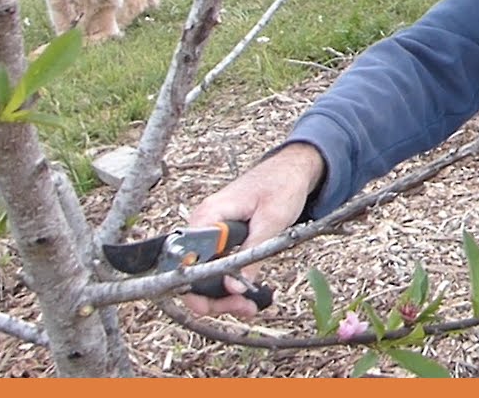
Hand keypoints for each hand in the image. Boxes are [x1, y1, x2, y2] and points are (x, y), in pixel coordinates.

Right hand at [181, 142, 324, 317]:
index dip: (196, 287)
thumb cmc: (282, 186)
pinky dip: (230, 282)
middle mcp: (204, 224)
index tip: (215, 304)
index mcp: (209, 216)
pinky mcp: (223, 238)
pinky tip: (248, 293)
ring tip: (249, 306)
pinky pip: (217, 266)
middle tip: (242, 308)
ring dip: (223, 294)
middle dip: (213, 297)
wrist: (292, 169)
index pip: (186, 259)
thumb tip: (232, 287)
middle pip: (192, 272)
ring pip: (204, 273)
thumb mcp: (272, 221)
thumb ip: (251, 255)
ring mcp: (212, 232)